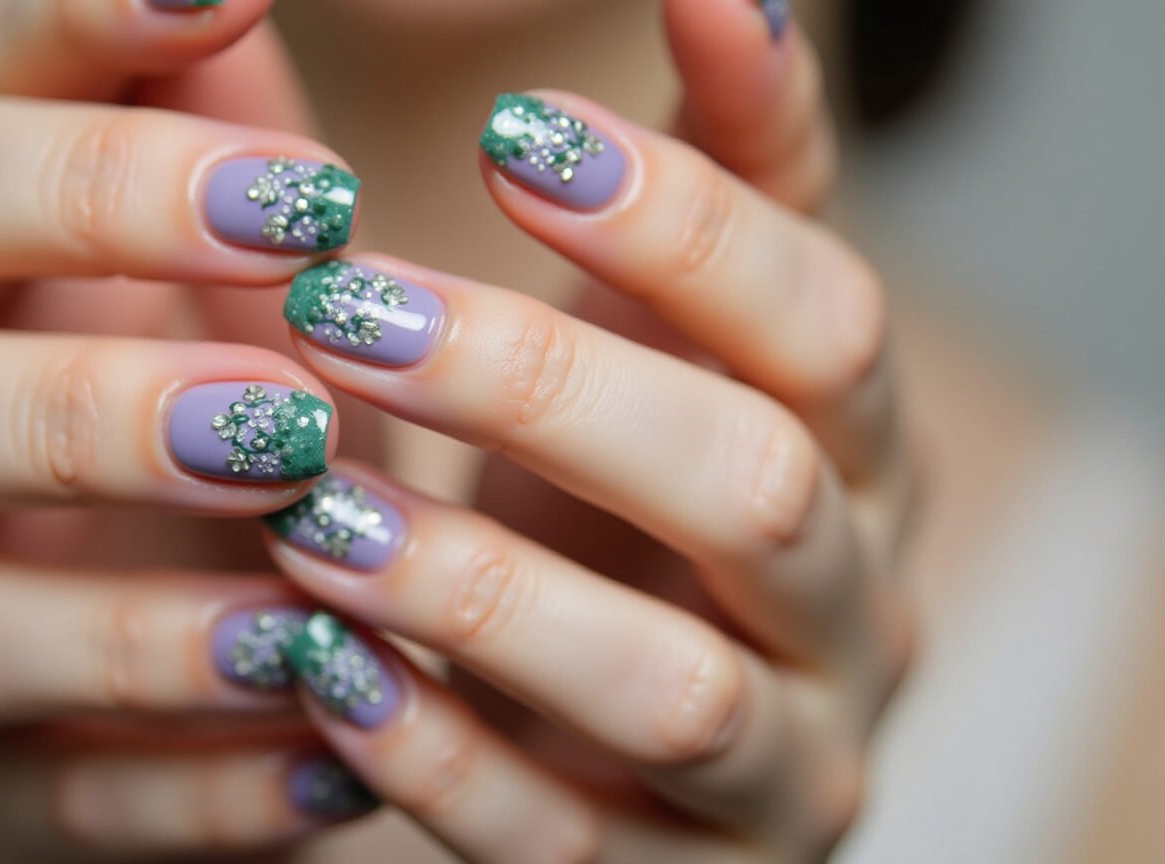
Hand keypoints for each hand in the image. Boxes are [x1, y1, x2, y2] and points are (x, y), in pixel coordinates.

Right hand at [0, 1, 391, 858]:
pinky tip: (331, 759)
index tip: (227, 6)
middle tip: (286, 406)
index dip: (70, 76)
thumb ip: (288, 138)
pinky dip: (187, 788)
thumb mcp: (316, 255)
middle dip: (83, 400)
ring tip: (310, 615)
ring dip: (125, 627)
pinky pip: (41, 800)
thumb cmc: (308, 389)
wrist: (301, 596)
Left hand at [260, 2, 915, 859]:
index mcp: (856, 441)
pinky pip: (566, 845)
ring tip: (308, 511)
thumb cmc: (629, 475)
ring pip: (675, 691)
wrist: (619, 695)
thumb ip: (708, 170)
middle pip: (755, 491)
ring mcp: (780, 765)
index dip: (683, 227)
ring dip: (482, 592)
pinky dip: (443, 761)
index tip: (508, 137)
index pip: (825, 323)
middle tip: (340, 308)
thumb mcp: (673, 320)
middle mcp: (853, 604)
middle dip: (543, 391)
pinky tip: (322, 675)